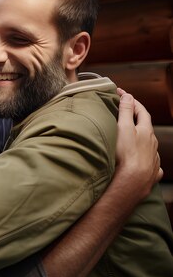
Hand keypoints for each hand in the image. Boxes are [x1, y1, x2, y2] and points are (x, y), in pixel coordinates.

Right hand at [113, 89, 162, 204]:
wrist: (131, 182)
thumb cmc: (126, 154)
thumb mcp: (123, 128)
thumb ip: (125, 112)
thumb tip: (128, 96)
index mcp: (146, 131)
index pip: (141, 111)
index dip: (132, 102)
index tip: (122, 94)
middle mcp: (153, 144)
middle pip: (146, 128)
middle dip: (137, 119)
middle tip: (126, 114)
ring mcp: (153, 159)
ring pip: (150, 145)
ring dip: (141, 139)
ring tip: (131, 138)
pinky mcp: (151, 174)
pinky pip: (152, 164)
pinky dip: (148, 159)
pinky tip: (144, 162)